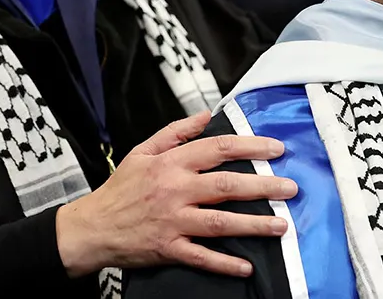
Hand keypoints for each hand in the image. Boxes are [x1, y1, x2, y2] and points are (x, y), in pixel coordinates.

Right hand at [55, 110, 296, 277]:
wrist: (92, 228)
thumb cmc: (120, 190)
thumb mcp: (142, 152)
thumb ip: (175, 133)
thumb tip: (206, 115)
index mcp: (170, 164)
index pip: (217, 149)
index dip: (250, 146)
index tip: (276, 148)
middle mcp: (174, 190)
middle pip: (226, 185)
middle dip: (263, 185)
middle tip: (291, 188)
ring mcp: (173, 221)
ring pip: (220, 222)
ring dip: (254, 224)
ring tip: (282, 225)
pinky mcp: (169, 248)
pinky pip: (201, 256)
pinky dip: (224, 263)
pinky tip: (247, 266)